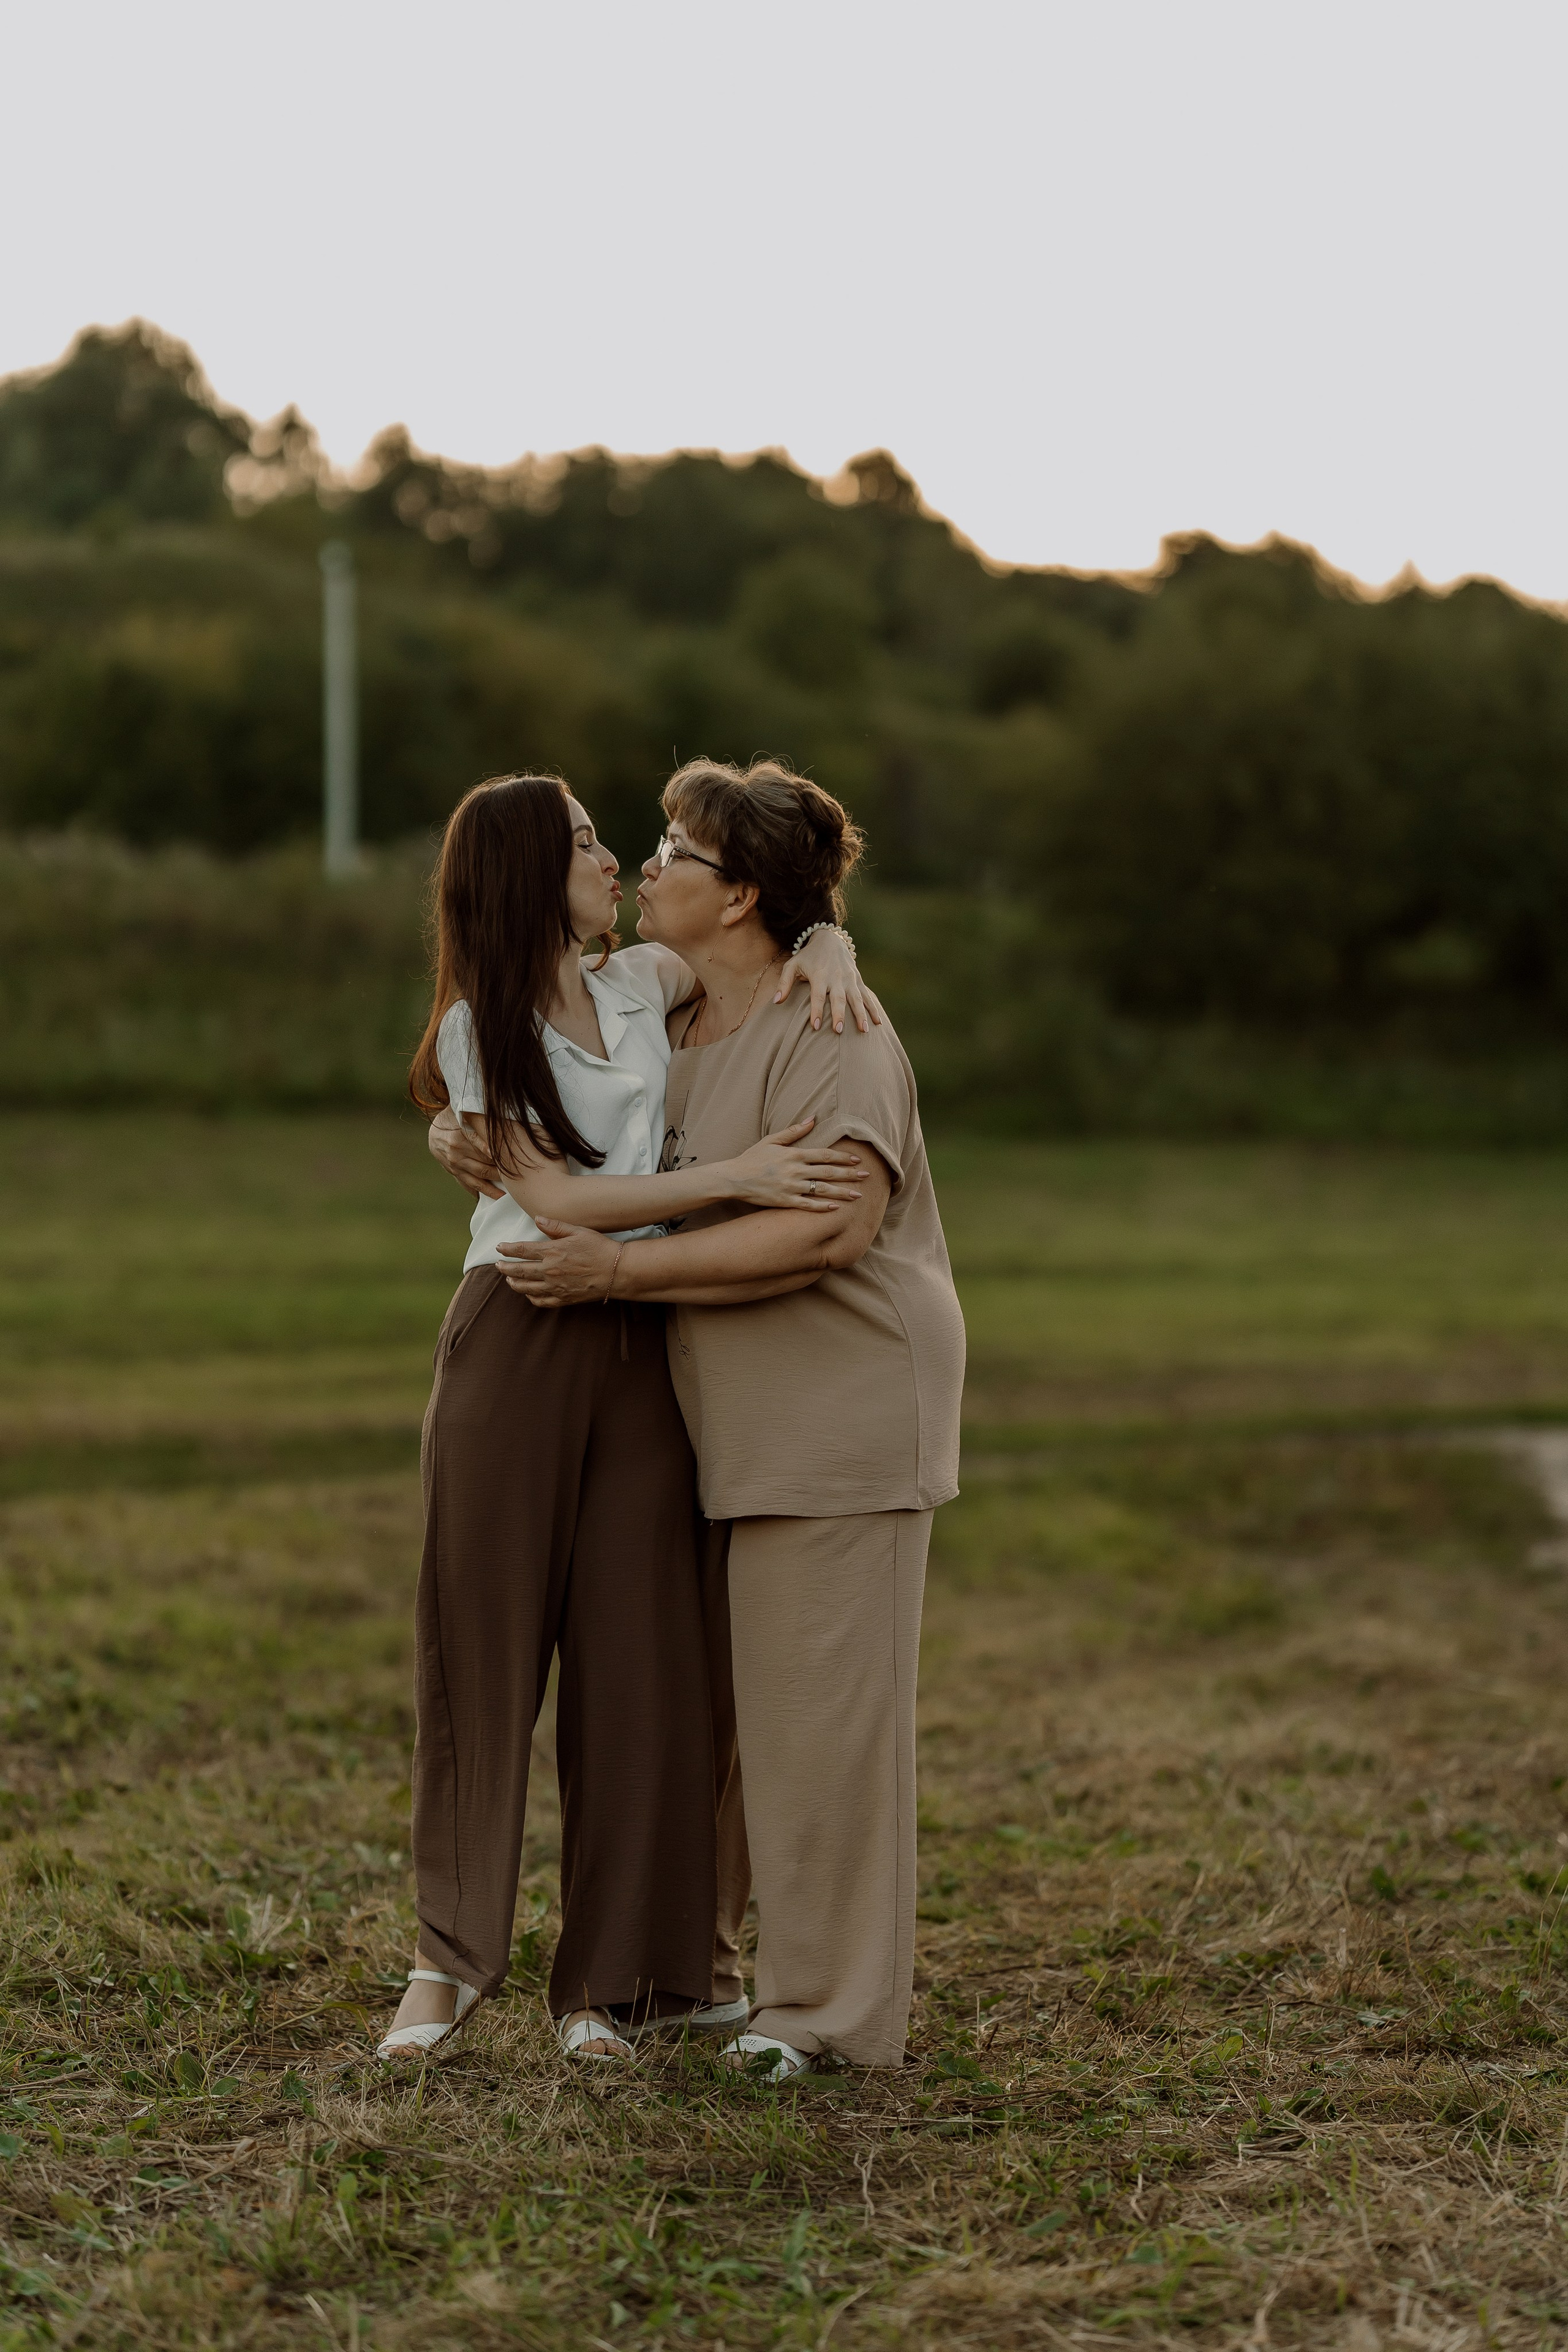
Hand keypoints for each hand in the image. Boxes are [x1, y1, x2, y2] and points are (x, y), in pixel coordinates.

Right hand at [428, 1107, 503, 1199]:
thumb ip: (479, 1115)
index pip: (484, 1147)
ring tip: (507, 1194)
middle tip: (517, 1177)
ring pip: (477, 1178)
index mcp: (460, 1135)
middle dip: (501, 1173)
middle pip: (484, 1166)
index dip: (498, 1155)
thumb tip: (497, 1112)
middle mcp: (457, 1152)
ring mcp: (454, 1165)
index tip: (511, 1161)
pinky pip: (467, 1184)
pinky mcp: (453, 1172)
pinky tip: (492, 1196)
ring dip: (493, 1187)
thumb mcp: (464, 1112)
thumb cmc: (454, 1119)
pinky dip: (479, 1191)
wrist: (434, 1133)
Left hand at [498, 1219, 619, 1306]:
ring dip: (514, 1283)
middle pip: (519, 1270)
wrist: (616, 1271)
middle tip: (498, 1265)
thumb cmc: (599, 1248)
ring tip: (508, 1279)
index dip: (508, 1249)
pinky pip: (541, 1301)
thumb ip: (555, 1226)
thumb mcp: (578, 1231)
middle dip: (505, 1267)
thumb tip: (537, 1219)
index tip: (499, 1247)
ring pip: (526, 1288)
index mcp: (552, 1251)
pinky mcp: (563, 1299)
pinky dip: (530, 1297)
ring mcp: (555, 1287)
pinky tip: (528, 1293)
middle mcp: (549, 1271)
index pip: (522, 1250)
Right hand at [724, 1119, 865, 1210]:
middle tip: (867, 1176)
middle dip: (849, 1174)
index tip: (857, 1160)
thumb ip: (794, 1131)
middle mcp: (795, 1171)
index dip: (843, 1157)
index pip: (824, 1155)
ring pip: (822, 1190)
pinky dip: (823, 1207)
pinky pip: (808, 1206)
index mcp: (793, 1154)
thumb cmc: (752, 1158)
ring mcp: (791, 1187)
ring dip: (842, 1192)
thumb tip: (813, 1118)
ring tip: (858, 1195)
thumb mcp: (772, 1140)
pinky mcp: (785, 1201)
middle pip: (828, 1172)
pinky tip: (837, 1207)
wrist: (734, 1178)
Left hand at [774, 932, 883, 1034]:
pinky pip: (866, 995)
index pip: (817, 996)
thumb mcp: (793, 965)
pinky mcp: (857, 979)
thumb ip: (784, 983)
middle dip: (839, 1015)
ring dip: (860, 1014)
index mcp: (819, 975)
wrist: (829, 939)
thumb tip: (776, 1002)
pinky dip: (872, 1008)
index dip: (816, 1011)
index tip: (815, 1026)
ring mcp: (849, 978)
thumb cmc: (808, 956)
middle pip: (838, 998)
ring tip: (864, 1030)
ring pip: (856, 998)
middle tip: (839, 1031)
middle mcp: (836, 977)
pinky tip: (877, 1022)